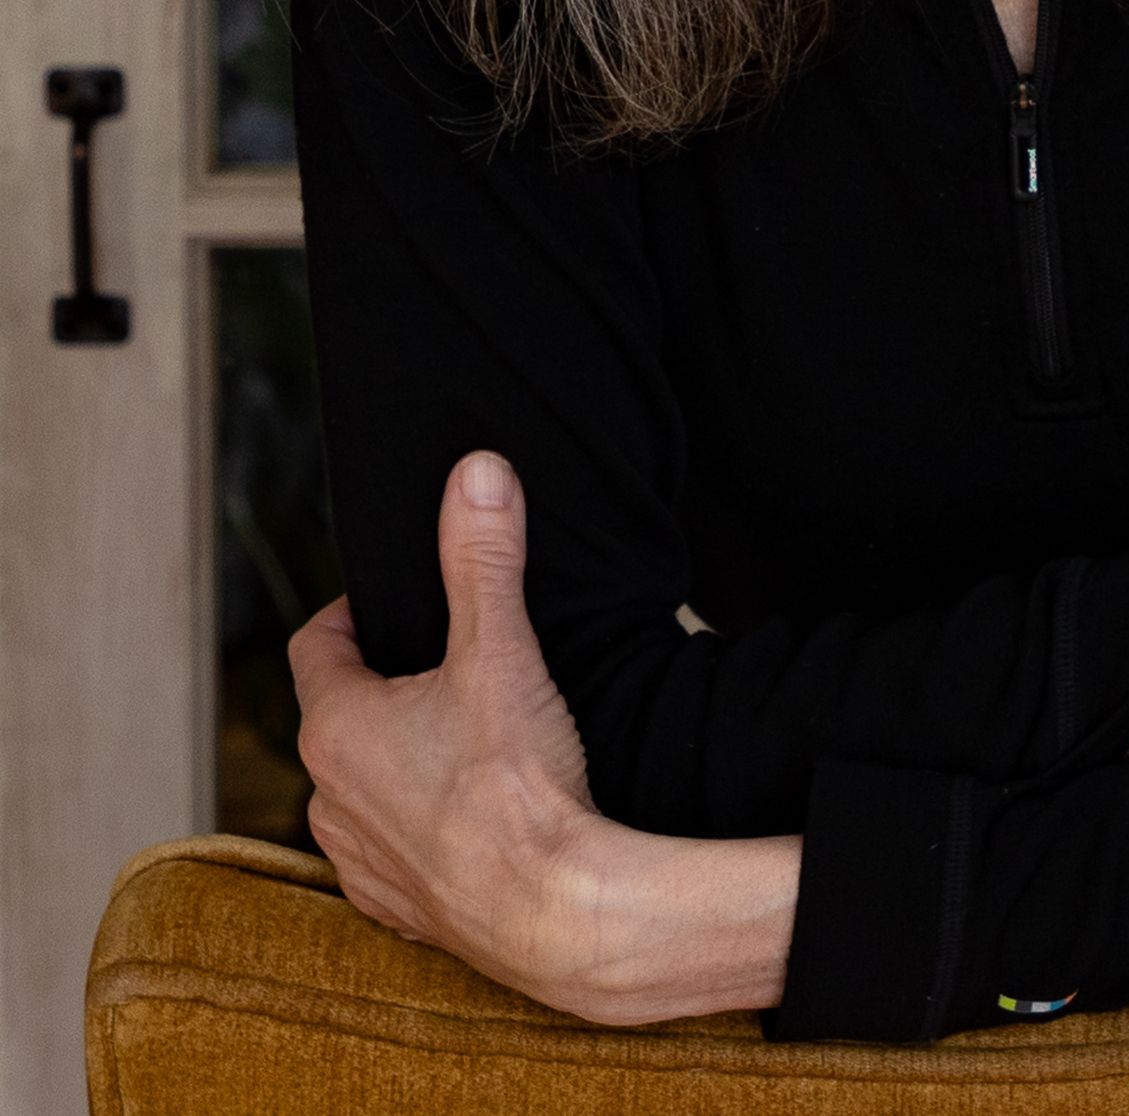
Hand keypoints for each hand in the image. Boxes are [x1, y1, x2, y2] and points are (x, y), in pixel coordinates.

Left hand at [292, 451, 637, 1011]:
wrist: (557, 911)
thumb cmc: (518, 785)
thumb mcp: (500, 649)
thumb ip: (484, 556)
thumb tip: (476, 471)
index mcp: (336, 729)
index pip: (316, 645)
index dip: (354, 612)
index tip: (398, 601)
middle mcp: (328, 799)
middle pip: (340, 714)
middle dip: (385, 683)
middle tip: (448, 661)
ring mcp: (358, 862)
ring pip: (361, 785)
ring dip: (397, 757)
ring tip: (465, 736)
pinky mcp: (396, 910)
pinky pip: (390, 848)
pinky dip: (419, 822)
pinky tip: (473, 811)